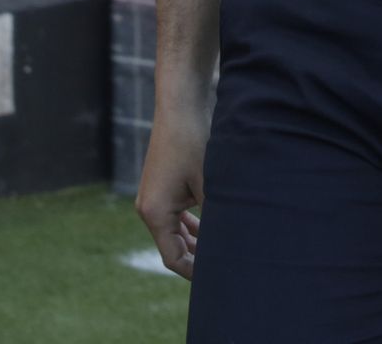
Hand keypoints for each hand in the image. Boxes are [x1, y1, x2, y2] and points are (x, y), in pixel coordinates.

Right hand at [135, 99, 210, 278]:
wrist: (181, 106)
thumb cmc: (194, 142)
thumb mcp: (209, 181)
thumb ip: (216, 210)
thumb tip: (233, 234)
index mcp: (154, 212)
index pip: (172, 256)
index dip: (194, 270)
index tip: (216, 276)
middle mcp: (148, 207)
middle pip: (172, 245)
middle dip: (196, 256)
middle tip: (223, 264)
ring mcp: (154, 196)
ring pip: (174, 229)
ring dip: (195, 239)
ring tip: (221, 249)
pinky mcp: (162, 185)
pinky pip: (175, 214)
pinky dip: (191, 223)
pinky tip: (211, 225)